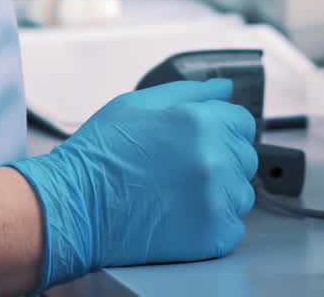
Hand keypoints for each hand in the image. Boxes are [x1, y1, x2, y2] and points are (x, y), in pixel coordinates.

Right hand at [6, 78, 257, 286]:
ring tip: (179, 192)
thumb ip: (189, 92)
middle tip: (183, 168)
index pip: (243, 122)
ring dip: (220, 192)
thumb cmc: (102, 154)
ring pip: (241, 193)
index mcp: (199, 120)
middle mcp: (214, 158)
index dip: (223, 128)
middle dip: (222, 159)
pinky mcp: (213, 235)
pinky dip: (213, 223)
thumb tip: (223, 87)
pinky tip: (182, 214)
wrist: (78, 205)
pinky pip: (233, 226)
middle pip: (245, 157)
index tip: (205, 140)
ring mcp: (216, 199)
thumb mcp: (139, 103)